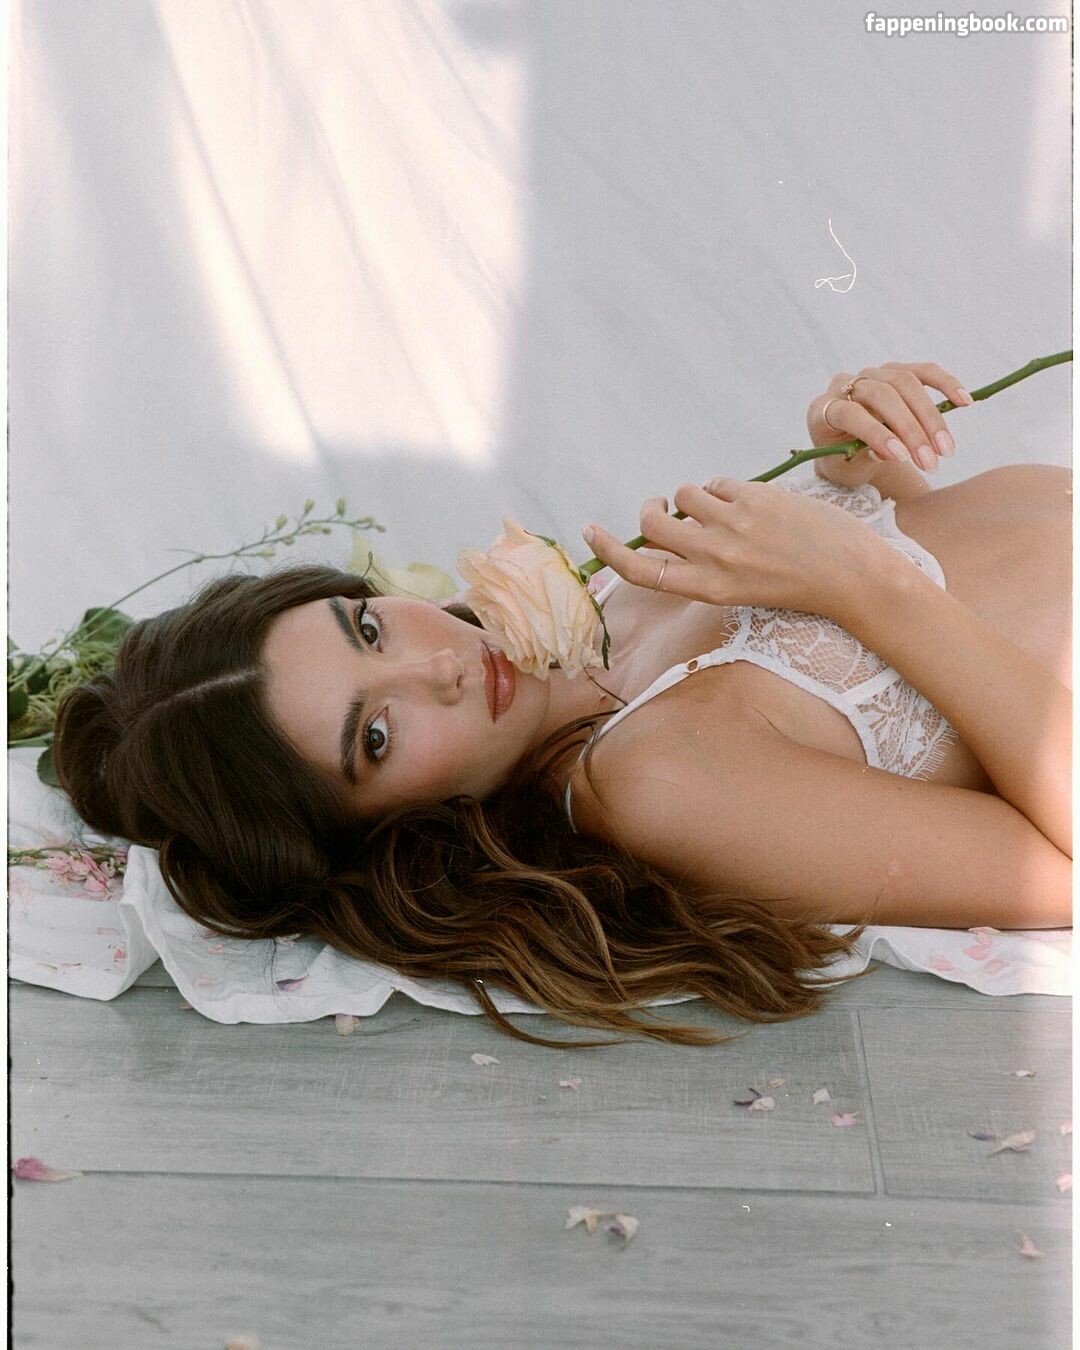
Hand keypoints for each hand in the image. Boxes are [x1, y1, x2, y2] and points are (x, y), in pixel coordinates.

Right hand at [583, 477, 887, 620]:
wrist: (851, 576)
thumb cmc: (797, 586)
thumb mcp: (740, 587)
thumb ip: (704, 562)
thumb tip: (674, 527)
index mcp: (706, 588)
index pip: (641, 571)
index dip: (608, 551)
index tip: (590, 530)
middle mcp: (712, 558)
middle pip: (651, 526)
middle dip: (650, 510)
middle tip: (660, 508)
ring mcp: (732, 526)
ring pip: (684, 496)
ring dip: (692, 497)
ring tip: (719, 507)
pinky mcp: (754, 499)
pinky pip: (716, 483)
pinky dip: (723, 488)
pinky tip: (748, 501)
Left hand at [807, 361, 973, 486]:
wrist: (843, 448)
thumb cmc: (843, 461)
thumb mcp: (846, 467)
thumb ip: (864, 456)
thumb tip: (894, 452)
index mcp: (823, 410)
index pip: (851, 413)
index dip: (876, 434)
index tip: (902, 458)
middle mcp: (845, 385)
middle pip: (883, 396)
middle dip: (910, 431)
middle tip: (931, 462)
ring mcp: (871, 374)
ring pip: (905, 382)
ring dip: (930, 417)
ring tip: (946, 449)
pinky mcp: (895, 371)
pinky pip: (923, 371)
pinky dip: (945, 384)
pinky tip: (965, 402)